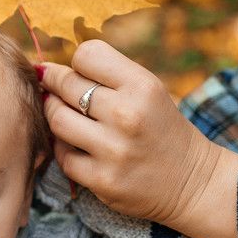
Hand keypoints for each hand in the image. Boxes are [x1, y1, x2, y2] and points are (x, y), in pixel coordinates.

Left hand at [38, 40, 237, 237]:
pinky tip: (78, 147)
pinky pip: (62, 155)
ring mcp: (113, 150)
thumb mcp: (148, 91)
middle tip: (57, 92)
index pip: (86, 55)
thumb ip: (106, 76)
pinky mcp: (102, 180)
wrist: (193, 182)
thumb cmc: (160, 129)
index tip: (78, 74)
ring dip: (55, 115)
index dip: (76, 64)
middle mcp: (127, 115)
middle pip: (66, 85)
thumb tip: (44, 70)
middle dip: (57, 86)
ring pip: (57, 119)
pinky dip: (65, 149)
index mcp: (142, 86)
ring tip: (66, 116)